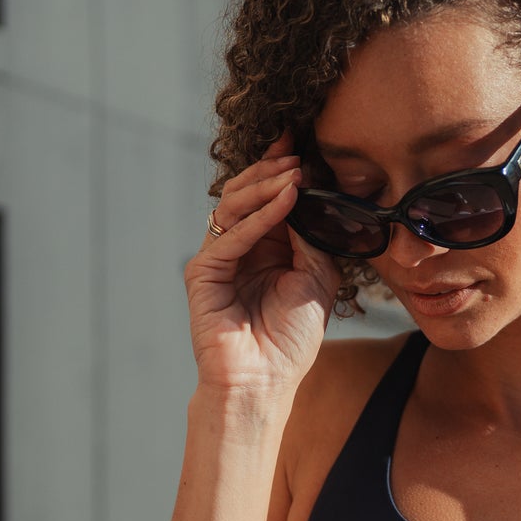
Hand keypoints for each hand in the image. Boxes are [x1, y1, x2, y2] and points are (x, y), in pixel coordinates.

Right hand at [184, 128, 342, 395]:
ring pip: (234, 204)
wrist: (264, 382)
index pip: (271, 197)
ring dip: (266, 185)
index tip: (300, 139)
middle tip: (297, 151)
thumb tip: (305, 194)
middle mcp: (241, 248)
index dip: (282, 168)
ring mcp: (219, 258)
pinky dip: (259, 216)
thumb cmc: (290, 341)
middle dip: (272, 168)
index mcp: (267, 248)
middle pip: (248, 192)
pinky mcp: (204, 271)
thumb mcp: (316, 280)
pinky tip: (285, 201)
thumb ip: (311, 237)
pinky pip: (231, 235)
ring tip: (294, 173)